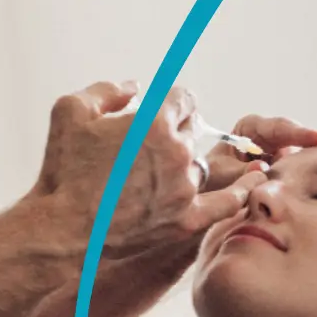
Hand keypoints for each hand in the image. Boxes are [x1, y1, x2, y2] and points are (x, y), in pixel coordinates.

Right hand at [33, 80, 253, 259]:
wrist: (62, 230)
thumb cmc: (63, 171)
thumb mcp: (70, 111)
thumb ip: (107, 91)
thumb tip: (134, 87)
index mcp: (154, 122)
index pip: (184, 100)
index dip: (170, 104)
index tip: (161, 113)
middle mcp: (177, 153)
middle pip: (192, 130)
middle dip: (174, 133)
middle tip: (149, 149)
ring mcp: (185, 189)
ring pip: (199, 166)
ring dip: (184, 166)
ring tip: (158, 178)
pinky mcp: (186, 221)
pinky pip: (226, 203)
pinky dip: (240, 192)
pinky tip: (254, 183)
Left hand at [199, 115, 316, 193]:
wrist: (206, 195)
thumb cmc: (209, 177)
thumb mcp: (220, 174)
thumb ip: (239, 171)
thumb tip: (262, 167)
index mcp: (251, 127)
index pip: (279, 127)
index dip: (301, 133)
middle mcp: (268, 137)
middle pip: (295, 140)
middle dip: (309, 149)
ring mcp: (278, 153)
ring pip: (298, 158)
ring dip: (304, 168)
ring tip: (316, 177)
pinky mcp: (282, 170)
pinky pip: (295, 173)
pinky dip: (298, 181)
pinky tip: (306, 190)